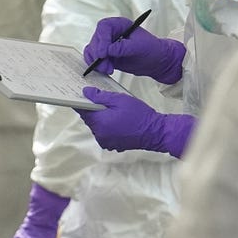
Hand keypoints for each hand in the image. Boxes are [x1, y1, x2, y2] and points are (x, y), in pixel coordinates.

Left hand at [75, 87, 194, 157]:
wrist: (156, 132)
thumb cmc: (140, 115)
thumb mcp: (120, 100)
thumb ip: (101, 96)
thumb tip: (86, 92)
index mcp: (99, 123)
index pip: (82, 111)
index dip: (82, 102)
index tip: (83, 95)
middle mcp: (99, 134)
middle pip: (89, 119)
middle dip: (94, 110)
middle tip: (103, 100)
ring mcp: (105, 141)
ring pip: (97, 126)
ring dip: (101, 118)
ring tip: (113, 111)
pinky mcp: (112, 145)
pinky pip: (104, 133)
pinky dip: (107, 126)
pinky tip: (117, 120)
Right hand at [84, 17, 185, 83]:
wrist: (155, 60)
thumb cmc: (151, 49)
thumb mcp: (140, 46)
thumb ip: (124, 47)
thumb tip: (109, 50)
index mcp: (119, 24)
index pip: (104, 27)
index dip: (102, 39)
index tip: (104, 53)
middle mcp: (110, 33)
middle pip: (96, 40)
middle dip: (99, 54)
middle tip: (105, 65)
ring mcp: (106, 44)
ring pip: (92, 51)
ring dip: (97, 62)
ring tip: (108, 70)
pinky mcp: (104, 55)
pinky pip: (93, 59)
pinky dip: (96, 66)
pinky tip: (105, 70)